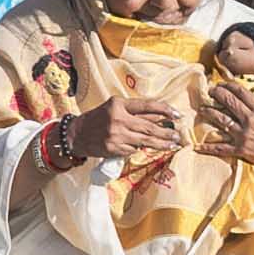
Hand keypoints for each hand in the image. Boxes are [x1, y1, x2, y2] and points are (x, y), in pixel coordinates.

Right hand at [71, 98, 185, 162]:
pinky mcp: (113, 149)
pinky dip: (139, 149)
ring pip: (144, 141)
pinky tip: (144, 149)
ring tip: (171, 145)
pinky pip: (133, 150)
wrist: (76, 134)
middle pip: (149, 127)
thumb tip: (160, 116)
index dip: (165, 110)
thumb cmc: (98, 119)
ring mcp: (115, 135)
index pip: (147, 106)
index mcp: (118, 104)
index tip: (177, 115)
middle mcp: (117, 118)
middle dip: (166, 133)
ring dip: (160, 144)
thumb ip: (135, 112)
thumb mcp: (115, 108)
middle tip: (178, 136)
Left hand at [197, 82, 253, 178]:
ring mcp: (244, 135)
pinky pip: (221, 148)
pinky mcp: (241, 150)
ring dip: (210, 113)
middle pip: (229, 102)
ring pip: (222, 121)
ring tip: (202, 109)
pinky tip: (197, 146)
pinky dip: (208, 147)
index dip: (229, 86)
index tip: (223, 83)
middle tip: (210, 91)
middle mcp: (250, 120)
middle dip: (217, 94)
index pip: (242, 93)